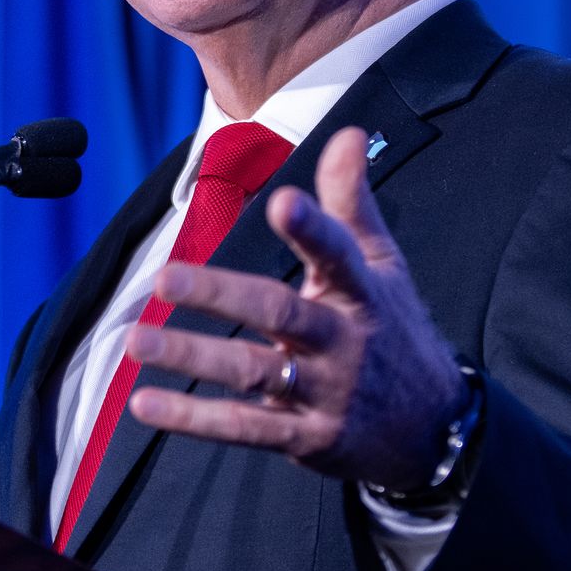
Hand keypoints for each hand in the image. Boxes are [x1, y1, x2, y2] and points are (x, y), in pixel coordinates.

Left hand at [124, 127, 466, 488]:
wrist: (434, 430)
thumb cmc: (392, 329)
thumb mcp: (382, 265)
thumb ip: (350, 202)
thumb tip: (347, 132)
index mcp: (361, 292)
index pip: (339, 254)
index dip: (313, 228)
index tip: (283, 201)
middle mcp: (343, 341)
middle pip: (278, 314)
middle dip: (221, 296)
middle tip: (163, 280)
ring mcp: (324, 393)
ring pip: (252, 372)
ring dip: (192, 358)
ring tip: (136, 342)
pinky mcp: (306, 438)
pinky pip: (244, 427)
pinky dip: (193, 418)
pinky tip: (144, 404)